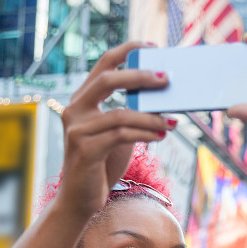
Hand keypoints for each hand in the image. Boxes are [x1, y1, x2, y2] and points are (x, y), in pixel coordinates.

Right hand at [57, 41, 174, 217]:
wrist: (80, 200)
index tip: (152, 47)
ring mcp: (77, 130)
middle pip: (107, 80)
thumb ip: (130, 114)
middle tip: (166, 79)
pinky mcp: (85, 149)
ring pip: (120, 114)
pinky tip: (161, 135)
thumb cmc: (102, 165)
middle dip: (139, 76)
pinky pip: (121, 135)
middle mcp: (74, 110)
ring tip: (172, 121)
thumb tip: (162, 98)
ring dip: (150, 116)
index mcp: (82, 101)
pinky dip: (145, 133)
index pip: (103, 65)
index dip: (127, 51)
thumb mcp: (118, 134)